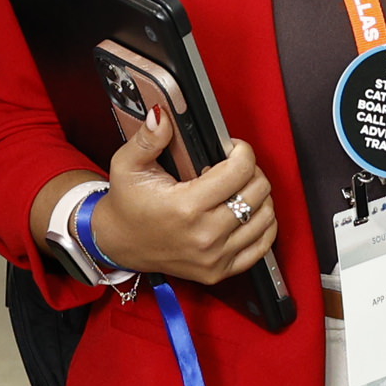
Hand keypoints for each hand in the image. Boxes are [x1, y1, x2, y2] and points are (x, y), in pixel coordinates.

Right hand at [89, 94, 280, 285]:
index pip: (239, 171)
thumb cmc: (127, 204)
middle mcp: (204, 235)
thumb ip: (148, 138)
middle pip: (257, 192)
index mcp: (185, 207)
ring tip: (240, 187)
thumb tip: (162, 115)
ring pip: (265, 217)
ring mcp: (214, 256)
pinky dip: (263, 225)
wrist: (121, 243)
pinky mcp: (219, 270)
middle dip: (251, 171)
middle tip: (235, 166)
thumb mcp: (128, 165)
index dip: (242, 151)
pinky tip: (250, 212)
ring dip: (259, 197)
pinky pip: (262, 246)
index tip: (233, 148)